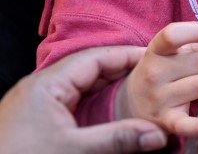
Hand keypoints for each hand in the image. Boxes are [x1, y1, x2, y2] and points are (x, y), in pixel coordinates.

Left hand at [0, 46, 166, 153]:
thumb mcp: (73, 151)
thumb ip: (116, 139)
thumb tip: (157, 134)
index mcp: (48, 84)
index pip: (94, 57)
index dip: (124, 55)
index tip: (150, 57)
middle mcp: (43, 85)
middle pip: (89, 67)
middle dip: (119, 69)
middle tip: (149, 74)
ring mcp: (39, 100)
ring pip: (81, 82)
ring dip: (107, 83)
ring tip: (135, 87)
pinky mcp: (38, 115)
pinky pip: (73, 97)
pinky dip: (94, 98)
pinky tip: (109, 105)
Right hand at [115, 22, 197, 137]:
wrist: (131, 102)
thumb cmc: (159, 70)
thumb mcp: (170, 51)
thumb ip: (197, 39)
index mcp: (156, 50)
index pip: (173, 35)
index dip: (196, 31)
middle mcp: (156, 72)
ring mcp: (160, 98)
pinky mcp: (166, 122)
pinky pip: (186, 125)